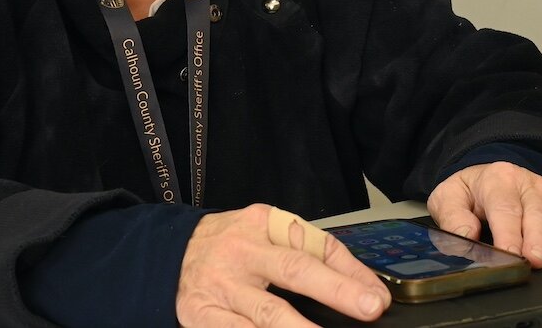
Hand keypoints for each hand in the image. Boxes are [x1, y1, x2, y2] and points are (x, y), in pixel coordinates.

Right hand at [175, 204, 390, 326]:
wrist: (166, 255)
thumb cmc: (228, 245)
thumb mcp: (265, 233)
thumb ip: (308, 252)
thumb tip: (362, 285)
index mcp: (263, 225)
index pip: (315, 245)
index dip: (349, 272)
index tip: (375, 295)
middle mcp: (243, 253)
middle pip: (294, 270)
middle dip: (335, 290)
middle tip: (367, 307)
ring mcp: (222, 286)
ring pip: (266, 312)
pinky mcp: (202, 315)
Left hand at [427, 161, 541, 267]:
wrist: (487, 173)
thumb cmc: (470, 191)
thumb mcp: (448, 195)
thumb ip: (452, 215)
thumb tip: (465, 234)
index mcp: (495, 180)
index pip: (503, 207)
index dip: (506, 232)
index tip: (507, 254)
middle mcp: (523, 185)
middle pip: (532, 213)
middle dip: (534, 238)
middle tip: (534, 260)